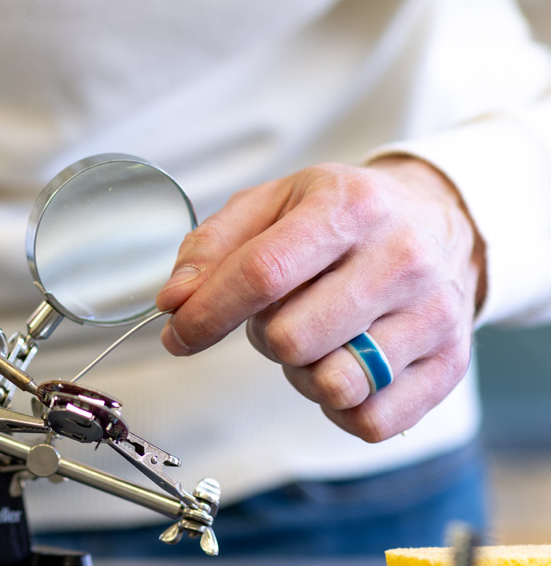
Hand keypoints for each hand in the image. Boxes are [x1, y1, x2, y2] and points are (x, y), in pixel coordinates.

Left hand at [155, 157, 485, 440]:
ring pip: (333, 384)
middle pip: (291, 338)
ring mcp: (434, 314)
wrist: (437, 220)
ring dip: (303, 374)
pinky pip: (370, 420)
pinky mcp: (450, 364)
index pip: (262, 274)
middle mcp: (401, 258)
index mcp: (348, 207)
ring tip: (317, 339)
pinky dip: (340, 408)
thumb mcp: (272, 204)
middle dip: (264, 338)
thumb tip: (174, 302)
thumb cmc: (342, 216)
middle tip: (278, 317)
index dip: (207, 313)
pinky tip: (343, 368)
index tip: (179, 334)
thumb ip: (211, 248)